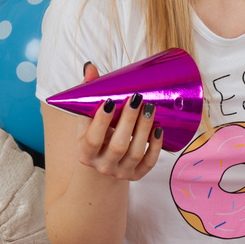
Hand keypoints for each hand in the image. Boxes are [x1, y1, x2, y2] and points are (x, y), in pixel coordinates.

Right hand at [75, 63, 163, 180]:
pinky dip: (156, 146)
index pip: (92, 139)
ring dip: (144, 129)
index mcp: (85, 152)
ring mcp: (121, 172)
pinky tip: (159, 129)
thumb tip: (90, 68)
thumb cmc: (96, 135)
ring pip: (135, 153)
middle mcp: (102, 166)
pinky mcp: (137, 175)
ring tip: (150, 108)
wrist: (104, 162)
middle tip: (137, 98)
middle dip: (128, 121)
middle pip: (118, 146)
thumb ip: (88, 95)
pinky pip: (149, 162)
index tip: (110, 100)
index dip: (101, 121)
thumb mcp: (87, 119)